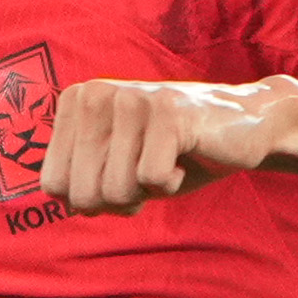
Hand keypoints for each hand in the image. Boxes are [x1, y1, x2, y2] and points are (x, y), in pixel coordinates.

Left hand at [40, 76, 284, 216]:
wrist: (245, 125)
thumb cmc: (172, 151)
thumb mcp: (114, 164)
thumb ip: (79, 178)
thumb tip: (59, 203)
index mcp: (75, 102)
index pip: (53, 185)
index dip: (90, 200)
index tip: (119, 176)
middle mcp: (96, 94)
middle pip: (82, 194)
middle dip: (118, 202)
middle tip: (146, 175)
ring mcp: (132, 99)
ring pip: (116, 190)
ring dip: (147, 192)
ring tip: (166, 161)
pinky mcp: (168, 113)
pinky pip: (152, 180)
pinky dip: (172, 184)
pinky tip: (184, 157)